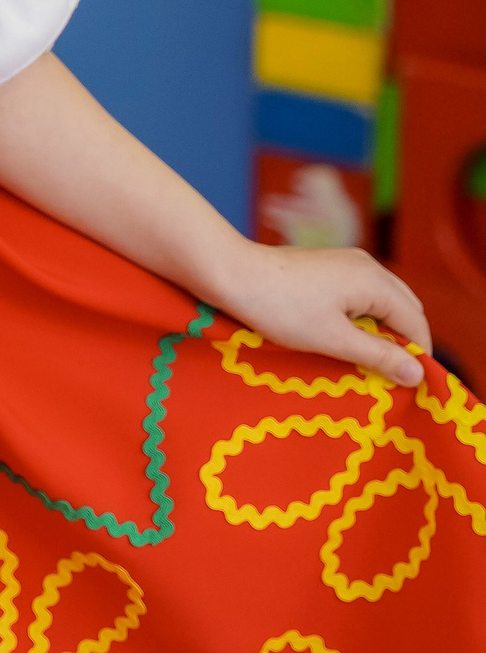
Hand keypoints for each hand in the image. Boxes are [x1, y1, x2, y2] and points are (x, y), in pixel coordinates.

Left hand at [208, 239, 431, 390]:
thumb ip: (378, 356)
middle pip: (404, 309)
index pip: (416, 323)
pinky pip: (361, 296)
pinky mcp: (328, 268)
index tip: (413, 388)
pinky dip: (363, 319)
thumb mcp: (333, 339)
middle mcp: (368, 266)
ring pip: (382, 303)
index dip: (418, 356)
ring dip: (381, 332)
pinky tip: (346, 340)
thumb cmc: (282, 308)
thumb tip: (419, 373)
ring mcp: (347, 264)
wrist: (233, 274)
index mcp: (376, 281)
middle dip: (403, 343)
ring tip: (368, 364)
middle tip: (391, 378)